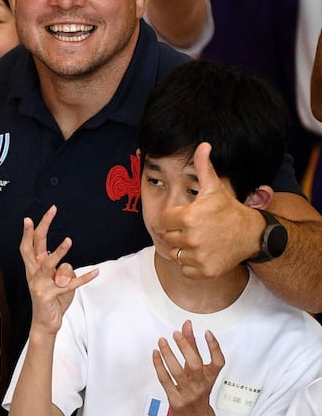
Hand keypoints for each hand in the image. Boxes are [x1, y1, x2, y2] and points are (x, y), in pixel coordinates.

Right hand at [19, 206, 98, 337]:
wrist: (46, 322)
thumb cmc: (53, 298)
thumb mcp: (61, 281)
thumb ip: (65, 271)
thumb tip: (65, 271)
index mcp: (34, 267)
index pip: (31, 243)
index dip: (33, 228)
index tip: (37, 215)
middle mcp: (33, 273)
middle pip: (33, 246)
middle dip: (42, 227)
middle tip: (50, 212)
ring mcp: (39, 284)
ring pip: (49, 264)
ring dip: (59, 252)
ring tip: (69, 240)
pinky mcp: (48, 295)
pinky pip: (69, 284)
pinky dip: (84, 278)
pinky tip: (96, 272)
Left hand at [152, 320, 224, 415]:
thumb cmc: (196, 389)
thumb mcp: (198, 370)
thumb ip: (192, 347)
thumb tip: (186, 326)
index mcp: (210, 377)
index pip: (218, 362)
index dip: (215, 347)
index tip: (207, 332)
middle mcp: (201, 384)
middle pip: (195, 364)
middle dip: (185, 347)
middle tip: (176, 333)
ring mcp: (188, 393)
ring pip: (178, 372)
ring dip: (168, 354)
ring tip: (162, 341)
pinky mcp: (176, 400)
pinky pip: (165, 380)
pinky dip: (159, 366)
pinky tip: (155, 354)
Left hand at [161, 143, 261, 277]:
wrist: (252, 234)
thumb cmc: (229, 209)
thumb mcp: (214, 188)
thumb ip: (203, 167)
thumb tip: (203, 144)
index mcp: (188, 217)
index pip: (163, 221)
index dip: (172, 218)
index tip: (186, 217)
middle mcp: (192, 238)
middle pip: (168, 238)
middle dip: (178, 233)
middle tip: (194, 229)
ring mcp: (199, 256)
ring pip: (176, 255)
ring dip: (184, 250)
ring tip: (199, 241)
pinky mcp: (205, 271)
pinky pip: (185, 270)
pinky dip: (191, 265)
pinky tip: (203, 253)